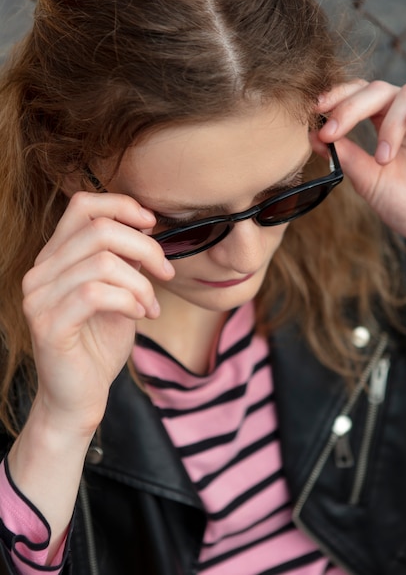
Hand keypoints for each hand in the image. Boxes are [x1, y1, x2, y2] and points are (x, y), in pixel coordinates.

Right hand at [22, 191, 174, 435]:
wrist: (78, 398)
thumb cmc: (99, 346)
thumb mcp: (119, 294)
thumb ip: (125, 262)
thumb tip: (145, 230)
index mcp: (55, 258)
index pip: (82, 205)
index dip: (122, 205)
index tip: (152, 224)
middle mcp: (40, 272)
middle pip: (99, 230)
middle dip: (145, 248)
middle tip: (166, 273)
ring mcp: (39, 298)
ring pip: (102, 262)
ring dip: (141, 284)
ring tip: (151, 306)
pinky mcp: (48, 325)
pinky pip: (96, 294)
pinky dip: (129, 301)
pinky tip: (140, 316)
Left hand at [311, 80, 405, 242]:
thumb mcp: (369, 180)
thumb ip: (345, 156)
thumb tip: (313, 136)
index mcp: (385, 122)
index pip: (359, 95)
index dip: (337, 96)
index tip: (315, 109)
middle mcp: (405, 115)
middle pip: (376, 89)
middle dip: (349, 108)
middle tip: (331, 132)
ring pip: (405, 94)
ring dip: (389, 124)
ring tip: (384, 159)